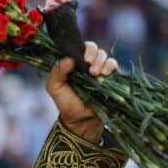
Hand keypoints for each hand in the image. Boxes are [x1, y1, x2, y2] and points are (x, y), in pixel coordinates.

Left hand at [42, 0, 117, 143]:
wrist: (81, 121)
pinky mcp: (110, 78)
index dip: (82, 48)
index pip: (79, 47)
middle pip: (93, 48)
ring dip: (101, 61)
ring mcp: (99, 70)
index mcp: (72, 63)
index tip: (82, 59)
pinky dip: (110, 66)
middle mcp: (86, 64)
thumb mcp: (54, 87)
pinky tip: (105, 75)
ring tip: (96, 74)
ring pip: (104, 55)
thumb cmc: (66, 103)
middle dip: (93, 54)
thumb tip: (69, 58)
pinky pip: (114, 65)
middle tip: (89, 67)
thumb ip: (57, 71)